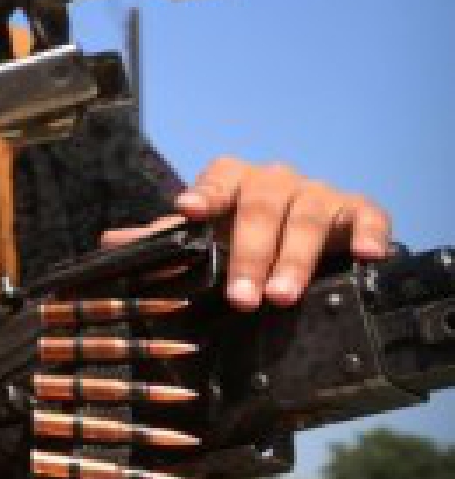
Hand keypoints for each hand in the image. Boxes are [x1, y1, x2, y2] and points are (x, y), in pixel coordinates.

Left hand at [100, 157, 389, 310]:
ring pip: (308, 216)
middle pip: (261, 208)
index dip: (204, 193)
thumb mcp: (203, 239)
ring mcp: (318, 194)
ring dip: (295, 257)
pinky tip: (369, 255)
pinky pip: (368, 216)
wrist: (303, 239)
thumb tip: (109, 244)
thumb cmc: (240, 236)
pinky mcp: (357, 211)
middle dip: (249, 254)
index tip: (189, 209)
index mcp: (233, 182)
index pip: (217, 180)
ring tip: (283, 295)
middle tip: (242, 297)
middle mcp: (275, 181)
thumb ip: (162, 241)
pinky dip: (369, 233)